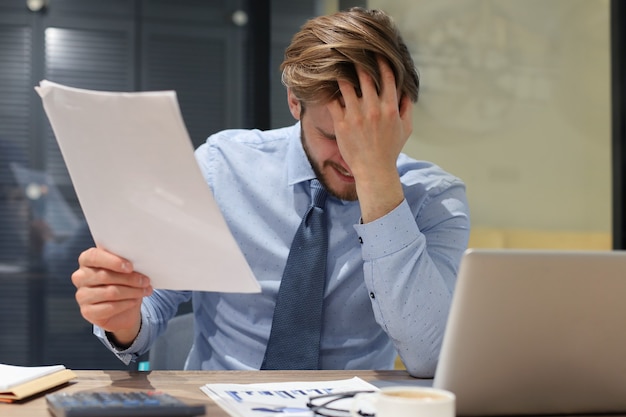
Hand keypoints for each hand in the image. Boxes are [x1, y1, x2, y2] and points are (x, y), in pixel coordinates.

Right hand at [72, 247, 152, 345]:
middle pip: (105, 276)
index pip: (94, 256)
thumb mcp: (125, 269)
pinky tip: (134, 301)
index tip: (130, 267)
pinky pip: (109, 307)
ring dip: (132, 291)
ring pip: (110, 292)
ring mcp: (82, 295)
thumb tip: (139, 260)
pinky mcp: (87, 311)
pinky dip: (126, 304)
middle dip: (130, 279)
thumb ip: (125, 261)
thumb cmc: (124, 282)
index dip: (113, 261)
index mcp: (86, 260)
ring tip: (145, 290)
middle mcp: (80, 277)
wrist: (123, 309)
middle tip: (146, 281)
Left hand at [327, 56, 412, 221]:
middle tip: (352, 51)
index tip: (376, 53)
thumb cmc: (390, 150)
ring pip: (346, 85)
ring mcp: (355, 116)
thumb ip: (406, 108)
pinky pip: (333, 101)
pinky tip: (327, 83)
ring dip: (342, 72)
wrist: (374, 170)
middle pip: (365, 76)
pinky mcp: (341, 124)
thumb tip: (407, 91)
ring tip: (337, 62)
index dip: (381, 62)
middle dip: (359, 61)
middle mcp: (372, 109)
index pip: (386, 77)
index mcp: (389, 107)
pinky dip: (330, 91)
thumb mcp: (405, 129)